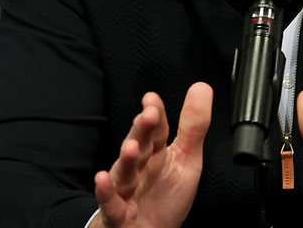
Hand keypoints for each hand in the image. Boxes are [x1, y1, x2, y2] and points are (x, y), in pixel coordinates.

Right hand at [91, 82, 212, 227]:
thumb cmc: (166, 197)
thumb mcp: (187, 160)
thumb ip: (194, 126)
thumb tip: (201, 88)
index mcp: (155, 153)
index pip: (155, 129)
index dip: (155, 114)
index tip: (152, 99)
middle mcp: (138, 167)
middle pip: (139, 145)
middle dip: (141, 130)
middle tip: (147, 115)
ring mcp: (126, 189)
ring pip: (124, 172)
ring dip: (126, 159)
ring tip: (131, 147)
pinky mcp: (117, 213)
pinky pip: (110, 203)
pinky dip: (105, 192)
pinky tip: (102, 179)